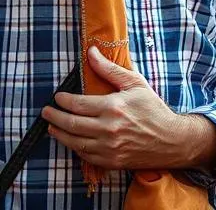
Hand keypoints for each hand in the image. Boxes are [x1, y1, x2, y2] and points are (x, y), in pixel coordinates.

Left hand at [43, 47, 198, 169]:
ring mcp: (107, 147)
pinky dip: (74, 146)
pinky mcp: (108, 161)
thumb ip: (110, 69)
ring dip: (59, 133)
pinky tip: (71, 139)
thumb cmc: (153, 108)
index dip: (64, 101)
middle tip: (46, 112)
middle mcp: (108, 128)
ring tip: (52, 126)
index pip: (78, 104)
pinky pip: (83, 155)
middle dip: (54, 117)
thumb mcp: (135, 83)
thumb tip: (91, 53)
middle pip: (71, 123)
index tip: (58, 97)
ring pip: (73, 141)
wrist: (169, 139)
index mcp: (114, 107)